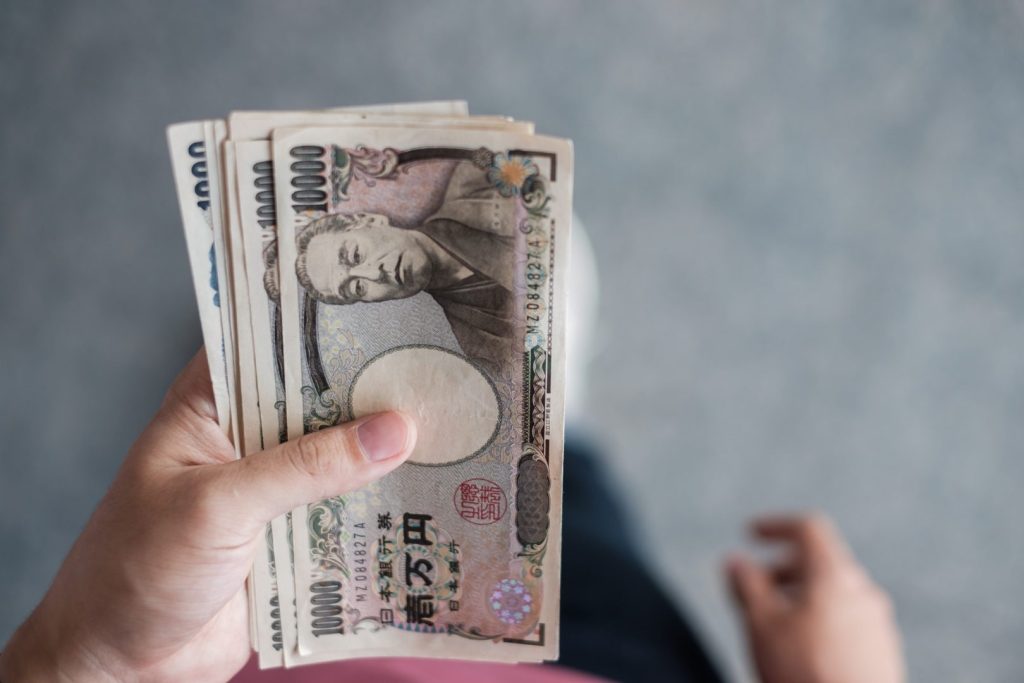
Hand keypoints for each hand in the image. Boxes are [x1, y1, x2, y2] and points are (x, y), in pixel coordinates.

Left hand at [0, 349, 416, 681]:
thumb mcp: (218, 506)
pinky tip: (432, 490)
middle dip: (373, 388)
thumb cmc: (137, 570)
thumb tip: (394, 431)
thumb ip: (306, 468)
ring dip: (384, 449)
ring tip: (454, 423)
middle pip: (320, 397)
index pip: (272, 341)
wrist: (120, 665)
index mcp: (209, 404)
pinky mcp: (294, 533)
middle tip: (443, 367)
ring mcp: (272, 486)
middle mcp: (245, 435)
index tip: (393, 308)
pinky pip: (347, 507)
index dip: (327, 323)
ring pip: (340, 454)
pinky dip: (382, 502)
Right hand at [726, 514, 904, 682]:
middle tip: (755, 590)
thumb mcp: (761, 624)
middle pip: (821, 562)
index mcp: (835, 575)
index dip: (775, 526)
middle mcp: (864, 592)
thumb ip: (746, 585)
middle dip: (783, 569)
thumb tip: (735, 562)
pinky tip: (803, 651)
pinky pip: (849, 621)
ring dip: (801, 597)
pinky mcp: (883, 653)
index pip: (808, 529)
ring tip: (776, 625)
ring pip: (835, 594)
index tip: (750, 534)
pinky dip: (821, 620)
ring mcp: (878, 623)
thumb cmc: (806, 673)